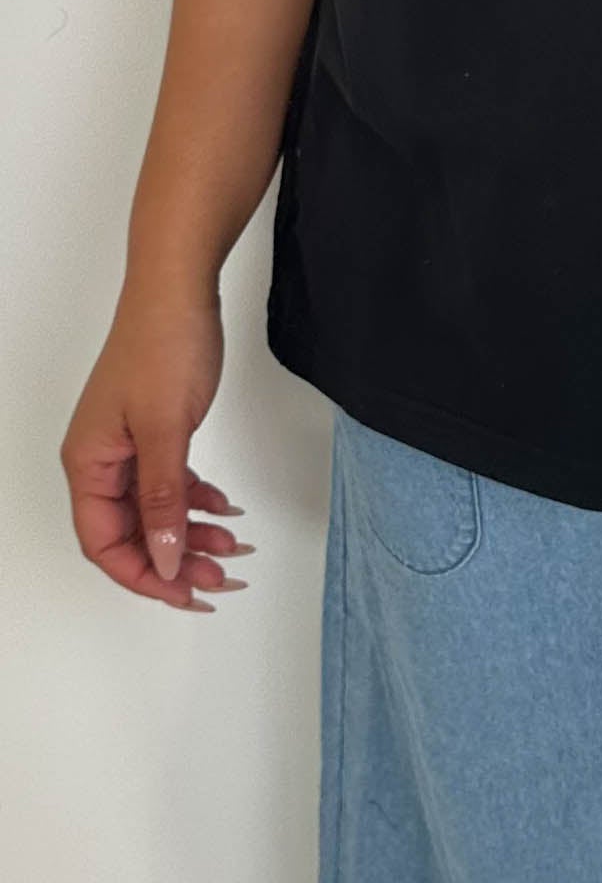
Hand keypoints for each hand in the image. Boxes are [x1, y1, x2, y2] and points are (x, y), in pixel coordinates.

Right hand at [60, 287, 251, 610]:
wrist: (180, 288)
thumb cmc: (162, 345)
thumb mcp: (165, 430)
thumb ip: (163, 500)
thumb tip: (164, 562)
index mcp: (88, 464)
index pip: (105, 543)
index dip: (144, 576)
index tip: (185, 594)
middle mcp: (102, 460)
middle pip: (131, 533)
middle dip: (175, 561)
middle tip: (220, 580)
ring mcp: (128, 445)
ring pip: (155, 511)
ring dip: (191, 534)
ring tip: (232, 547)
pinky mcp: (154, 430)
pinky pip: (170, 483)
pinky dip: (197, 499)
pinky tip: (225, 509)